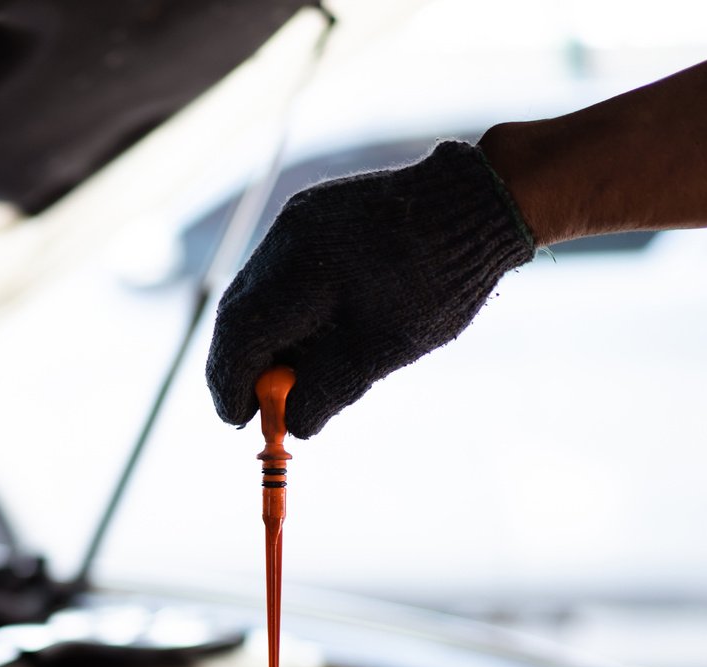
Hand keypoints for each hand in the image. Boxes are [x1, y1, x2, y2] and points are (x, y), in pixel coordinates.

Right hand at [205, 141, 532, 436]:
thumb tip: (291, 426)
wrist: (475, 200)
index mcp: (301, 270)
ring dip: (260, 339)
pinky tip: (308, 335)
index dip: (232, 383)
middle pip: (238, 313)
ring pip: (253, 292)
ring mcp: (295, 221)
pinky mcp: (309, 215)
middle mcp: (285, 238)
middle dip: (238, 365)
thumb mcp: (384, 348)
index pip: (240, 335)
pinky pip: (276, 271)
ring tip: (287, 376)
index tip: (238, 420)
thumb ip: (328, 390)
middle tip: (250, 407)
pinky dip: (280, 311)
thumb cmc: (436, 280)